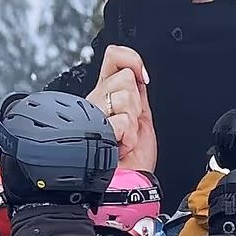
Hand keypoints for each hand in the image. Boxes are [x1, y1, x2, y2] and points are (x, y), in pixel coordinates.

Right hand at [89, 46, 155, 172]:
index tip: (143, 78)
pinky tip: (119, 147)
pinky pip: (120, 121)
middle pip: (124, 77)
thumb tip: (140, 71)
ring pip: (124, 97)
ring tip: (125, 138)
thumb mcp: (140, 114)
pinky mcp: (93, 129)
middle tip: (131, 123)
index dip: (132, 60)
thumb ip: (137, 91)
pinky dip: (127, 137)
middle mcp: (96, 100)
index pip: (114, 55)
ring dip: (132, 122)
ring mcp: (92, 114)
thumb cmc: (134, 156)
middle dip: (137, 103)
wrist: (130, 180)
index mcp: (107, 92)